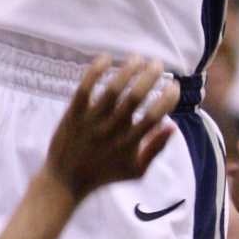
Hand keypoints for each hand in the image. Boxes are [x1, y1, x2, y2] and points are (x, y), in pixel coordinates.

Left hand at [44, 56, 178, 199]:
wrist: (64, 181)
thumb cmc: (104, 174)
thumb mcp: (135, 171)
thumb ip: (155, 149)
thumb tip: (173, 125)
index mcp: (129, 144)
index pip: (154, 117)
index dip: (167, 99)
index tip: (174, 87)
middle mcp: (112, 131)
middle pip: (135, 98)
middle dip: (150, 77)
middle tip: (158, 64)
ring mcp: (91, 122)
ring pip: (112, 90)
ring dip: (128, 70)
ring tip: (138, 58)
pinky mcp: (73, 114)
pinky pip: (85, 88)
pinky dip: (95, 71)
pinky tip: (107, 57)